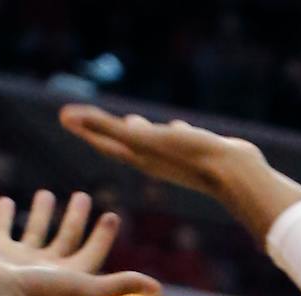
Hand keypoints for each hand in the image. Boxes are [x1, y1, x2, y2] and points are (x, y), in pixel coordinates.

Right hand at [0, 191, 157, 295]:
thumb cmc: (45, 295)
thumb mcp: (90, 289)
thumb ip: (122, 285)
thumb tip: (158, 288)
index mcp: (71, 276)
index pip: (93, 252)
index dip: (104, 235)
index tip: (112, 215)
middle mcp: (48, 267)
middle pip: (67, 237)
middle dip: (76, 218)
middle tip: (83, 195)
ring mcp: (22, 259)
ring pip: (35, 230)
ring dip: (42, 213)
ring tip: (46, 193)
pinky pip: (2, 228)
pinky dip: (3, 214)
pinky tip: (6, 200)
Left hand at [59, 104, 265, 198]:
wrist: (235, 174)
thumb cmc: (189, 156)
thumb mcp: (140, 138)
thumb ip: (103, 127)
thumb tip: (65, 116)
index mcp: (140, 157)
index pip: (104, 142)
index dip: (84, 129)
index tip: (65, 118)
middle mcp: (156, 159)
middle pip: (124, 143)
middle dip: (108, 131)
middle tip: (92, 120)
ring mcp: (179, 157)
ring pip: (154, 142)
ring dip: (142, 132)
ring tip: (133, 121)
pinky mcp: (200, 151)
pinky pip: (181, 139)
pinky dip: (173, 131)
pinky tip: (177, 125)